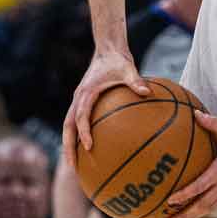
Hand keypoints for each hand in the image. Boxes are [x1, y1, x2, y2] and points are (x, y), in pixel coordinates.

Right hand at [64, 51, 151, 168]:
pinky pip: (77, 121)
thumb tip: (148, 93)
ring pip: (68, 126)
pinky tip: (89, 148)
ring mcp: (79, 101)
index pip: (81, 116)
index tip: (89, 147)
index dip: (83, 132)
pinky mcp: (83, 101)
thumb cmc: (118, 60)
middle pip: (67, 127)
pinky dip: (78, 135)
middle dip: (68, 147)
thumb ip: (136, 81)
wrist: (107, 50)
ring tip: (75, 164)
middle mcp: (78, 98)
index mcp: (86, 93)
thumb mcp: (129, 69)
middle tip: (73, 167)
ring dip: (69, 144)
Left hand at [165, 112, 216, 217]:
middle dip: (185, 215)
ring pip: (210, 207)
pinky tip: (199, 209)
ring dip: (195, 215)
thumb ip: (213, 123)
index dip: (184, 195)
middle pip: (203, 205)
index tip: (169, 201)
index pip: (199, 186)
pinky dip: (206, 209)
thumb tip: (195, 114)